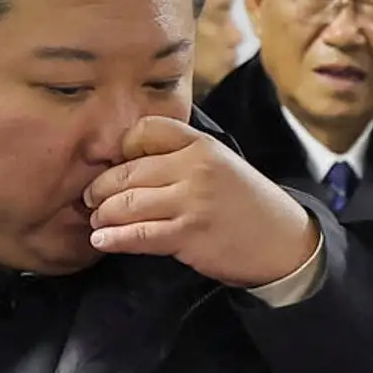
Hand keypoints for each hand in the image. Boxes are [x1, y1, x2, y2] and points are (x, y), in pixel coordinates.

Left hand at [84, 116, 321, 287]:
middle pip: (128, 170)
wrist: (283, 242)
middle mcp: (194, 166)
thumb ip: (183, 159)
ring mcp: (191, 200)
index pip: (146, 130)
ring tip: (96, 221)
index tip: (113, 165)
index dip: (122, 148)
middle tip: (90, 198)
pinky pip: (139, 234)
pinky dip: (114, 238)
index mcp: (201, 144)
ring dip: (104, 214)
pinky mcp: (188, 233)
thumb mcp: (221, 165)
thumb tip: (131, 161)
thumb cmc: (247, 205)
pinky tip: (102, 240)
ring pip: (128, 203)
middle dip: (101, 187)